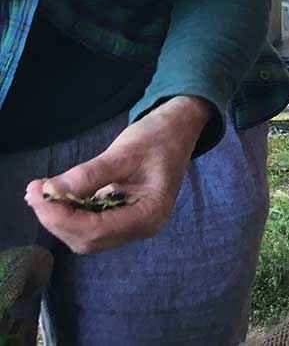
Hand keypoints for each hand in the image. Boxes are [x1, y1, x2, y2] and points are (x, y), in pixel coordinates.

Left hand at [24, 95, 213, 253]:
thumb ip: (90, 174)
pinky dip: (71, 211)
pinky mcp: (123, 215)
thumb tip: (50, 190)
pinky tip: (57, 194)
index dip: (63, 217)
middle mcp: (141, 227)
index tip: (38, 195)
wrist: (180, 126)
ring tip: (40, 191)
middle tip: (33, 191)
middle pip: (88, 238)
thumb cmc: (160, 136)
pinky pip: (91, 222)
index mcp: (149, 214)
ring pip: (86, 234)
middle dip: (57, 219)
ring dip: (60, 216)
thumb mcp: (126, 151)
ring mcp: (132, 223)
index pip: (96, 229)